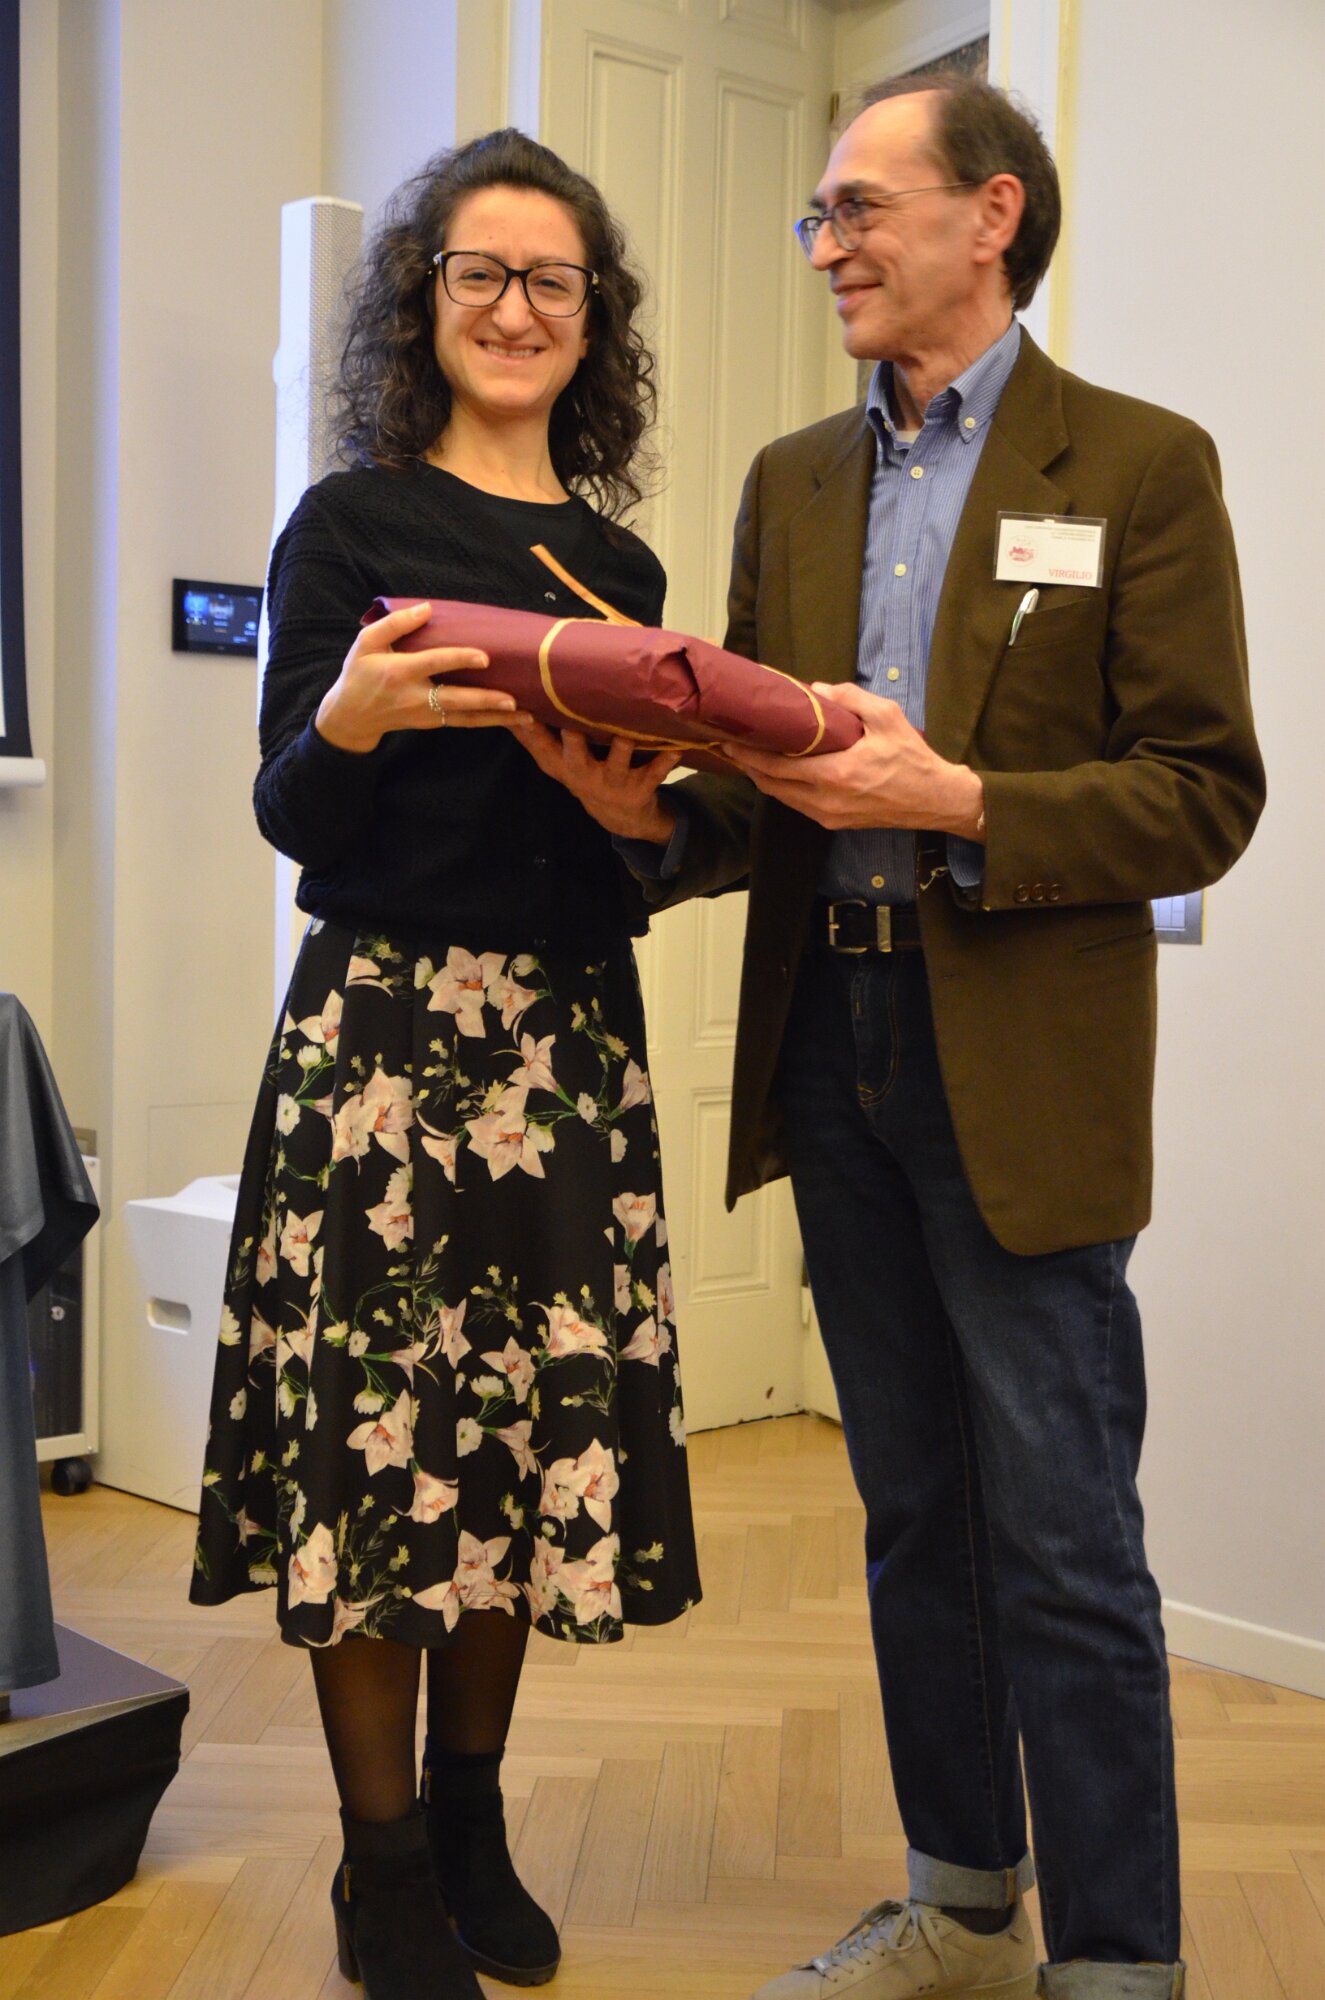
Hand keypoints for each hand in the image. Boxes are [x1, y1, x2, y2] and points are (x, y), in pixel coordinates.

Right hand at [314, 600, 532, 753]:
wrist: (350, 717)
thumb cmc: (359, 673)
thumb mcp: (366, 643)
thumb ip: (396, 624)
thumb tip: (427, 608)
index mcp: (400, 672)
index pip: (435, 663)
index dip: (459, 659)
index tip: (484, 657)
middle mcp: (416, 697)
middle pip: (457, 700)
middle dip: (486, 701)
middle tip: (513, 701)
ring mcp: (426, 715)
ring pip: (466, 718)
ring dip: (497, 719)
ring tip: (527, 718)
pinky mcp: (433, 724)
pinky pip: (464, 722)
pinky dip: (488, 721)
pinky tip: (512, 719)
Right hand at [511, 719, 681, 841]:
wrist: (620, 817)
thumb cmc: (584, 774)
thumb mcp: (555, 762)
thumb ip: (534, 736)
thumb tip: (506, 703)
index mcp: (561, 765)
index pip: (539, 746)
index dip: (528, 730)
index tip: (521, 710)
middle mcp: (583, 774)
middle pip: (575, 756)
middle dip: (573, 739)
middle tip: (572, 721)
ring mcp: (612, 782)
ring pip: (617, 761)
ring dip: (622, 746)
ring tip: (628, 731)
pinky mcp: (640, 788)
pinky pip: (655, 772)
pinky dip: (666, 760)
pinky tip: (676, 748)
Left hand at [724, 681, 984, 837]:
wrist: (935, 800)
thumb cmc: (912, 758)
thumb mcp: (887, 717)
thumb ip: (850, 699)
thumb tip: (816, 689)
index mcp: (835, 775)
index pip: (776, 767)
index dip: (748, 755)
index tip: (729, 740)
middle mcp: (825, 800)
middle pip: (770, 785)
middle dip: (748, 766)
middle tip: (734, 745)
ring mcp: (828, 815)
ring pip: (782, 798)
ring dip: (764, 778)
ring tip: (752, 756)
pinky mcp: (835, 823)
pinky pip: (798, 805)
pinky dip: (783, 788)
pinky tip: (780, 772)